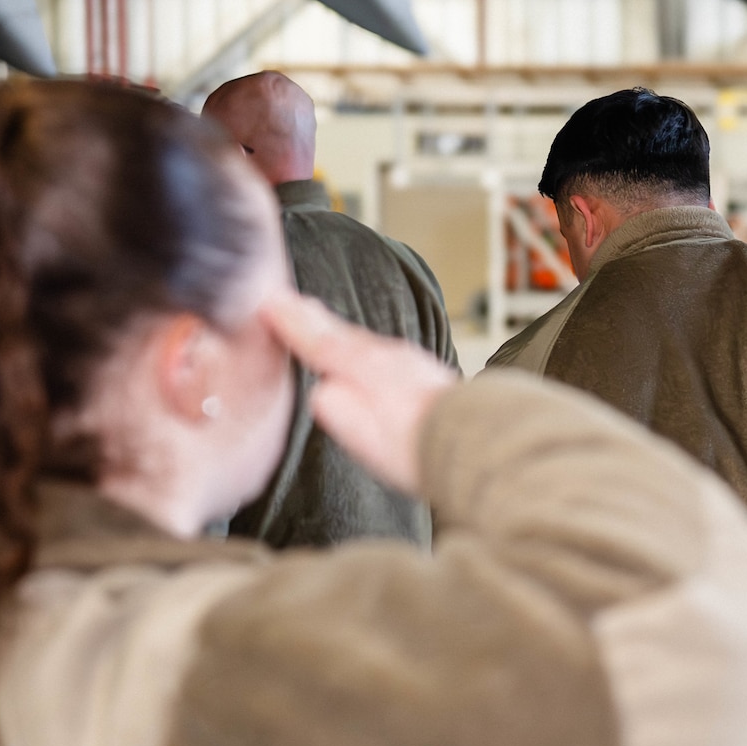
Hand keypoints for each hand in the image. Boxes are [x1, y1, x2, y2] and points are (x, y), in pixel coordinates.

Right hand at [262, 292, 458, 494]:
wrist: (478, 440)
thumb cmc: (419, 445)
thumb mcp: (365, 434)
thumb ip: (337, 408)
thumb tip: (322, 392)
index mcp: (365, 370)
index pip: (318, 341)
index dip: (292, 324)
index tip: (268, 303)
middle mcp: (387, 358)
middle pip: (340, 333)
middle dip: (311, 317)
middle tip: (286, 299)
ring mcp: (409, 364)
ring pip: (363, 340)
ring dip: (336, 328)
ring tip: (317, 316)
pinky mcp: (426, 377)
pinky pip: (383, 351)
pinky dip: (363, 343)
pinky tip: (366, 351)